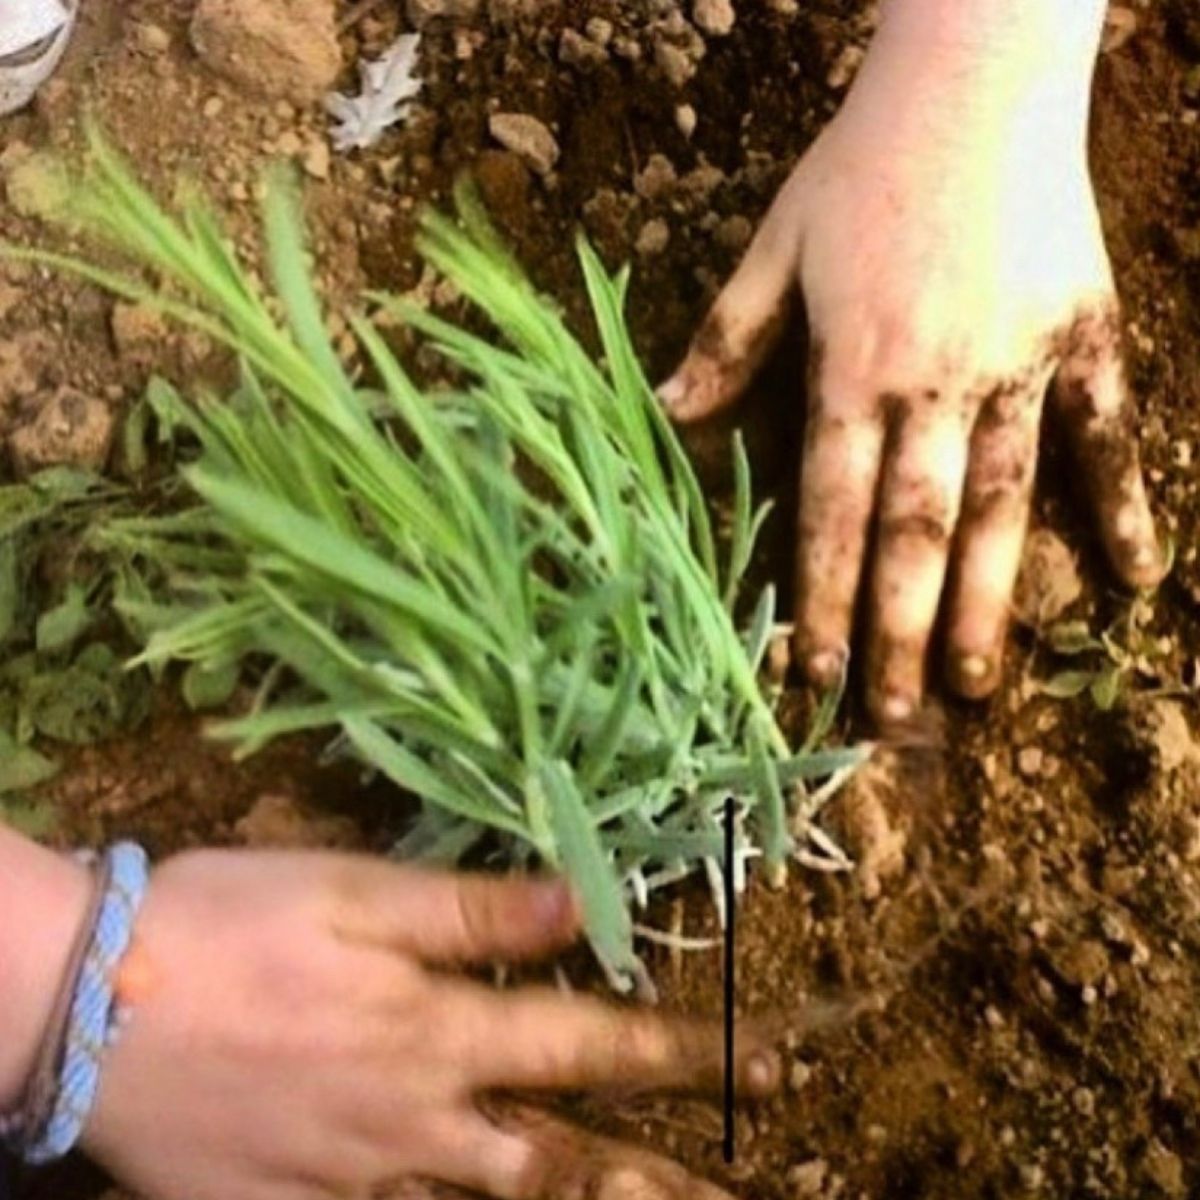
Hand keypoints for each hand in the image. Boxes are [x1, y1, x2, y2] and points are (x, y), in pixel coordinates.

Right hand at [83, 851, 777, 1199]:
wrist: (90, 1007)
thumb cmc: (231, 923)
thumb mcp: (354, 891)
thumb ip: (472, 908)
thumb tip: (580, 905)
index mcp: (438, 1030)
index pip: (590, 1042)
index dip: (684, 1049)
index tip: (772, 1058)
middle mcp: (418, 1121)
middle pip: (563, 1158)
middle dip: (659, 1172)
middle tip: (737, 1187)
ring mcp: (359, 1179)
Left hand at [660, 0, 1163, 725]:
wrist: (975, 80)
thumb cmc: (862, 166)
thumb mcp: (774, 244)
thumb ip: (726, 339)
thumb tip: (668, 416)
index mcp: (853, 368)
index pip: (829, 509)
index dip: (820, 597)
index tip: (812, 675)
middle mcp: (935, 384)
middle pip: (914, 530)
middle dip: (902, 629)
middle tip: (896, 716)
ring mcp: (1018, 366)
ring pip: (1005, 505)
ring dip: (995, 600)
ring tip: (983, 686)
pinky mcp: (1085, 338)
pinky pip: (1108, 432)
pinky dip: (1125, 503)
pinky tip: (1139, 578)